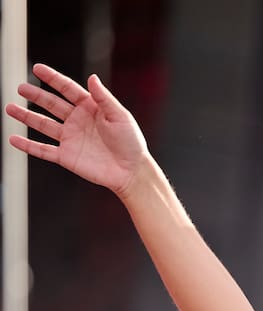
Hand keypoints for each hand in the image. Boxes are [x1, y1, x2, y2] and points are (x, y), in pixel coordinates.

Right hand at [5, 63, 149, 196]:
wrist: (132, 172)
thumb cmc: (131, 143)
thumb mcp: (120, 116)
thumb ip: (104, 98)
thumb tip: (92, 77)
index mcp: (90, 108)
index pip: (67, 89)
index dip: (53, 78)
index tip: (37, 68)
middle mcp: (77, 121)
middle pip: (51, 104)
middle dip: (35, 95)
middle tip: (20, 88)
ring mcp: (70, 139)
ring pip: (43, 124)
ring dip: (26, 117)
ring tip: (9, 108)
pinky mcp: (66, 157)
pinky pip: (43, 150)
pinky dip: (28, 146)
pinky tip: (13, 139)